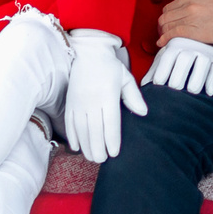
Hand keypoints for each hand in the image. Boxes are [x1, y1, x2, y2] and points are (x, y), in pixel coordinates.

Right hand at [59, 30, 145, 158]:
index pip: (110, 122)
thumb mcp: (126, 78)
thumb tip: (143, 113)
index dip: (111, 139)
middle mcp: (92, 100)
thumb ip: (134, 96)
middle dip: (98, 147)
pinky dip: (72, 136)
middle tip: (102, 161)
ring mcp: (78, 101)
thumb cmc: (110, 67)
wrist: (88, 52)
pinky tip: (77, 147)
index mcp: (108, 94)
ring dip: (85, 145)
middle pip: (94, 129)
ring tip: (92, 158)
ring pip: (81, 128)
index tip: (114, 153)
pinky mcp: (70, 101)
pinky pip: (70, 122)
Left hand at [144, 37, 212, 95]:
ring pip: (202, 64)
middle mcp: (191, 46)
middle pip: (184, 60)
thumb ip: (154, 70)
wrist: (200, 37)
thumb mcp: (165, 56)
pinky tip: (209, 92)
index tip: (157, 83)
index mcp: (175, 44)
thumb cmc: (178, 52)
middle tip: (174, 87)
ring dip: (197, 78)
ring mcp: (205, 51)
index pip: (167, 57)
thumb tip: (143, 86)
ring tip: (191, 90)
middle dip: (179, 74)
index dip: (162, 70)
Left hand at [158, 0, 212, 47]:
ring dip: (162, 34)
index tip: (168, 24)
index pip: (169, 7)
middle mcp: (188, 6)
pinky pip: (172, 34)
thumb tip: (192, 12)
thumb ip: (198, 3)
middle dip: (162, 26)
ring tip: (165, 40)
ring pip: (166, 26)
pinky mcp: (195, 31)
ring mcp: (190, 18)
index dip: (167, 17)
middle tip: (164, 34)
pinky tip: (162, 43)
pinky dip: (164, 39)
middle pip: (165, 17)